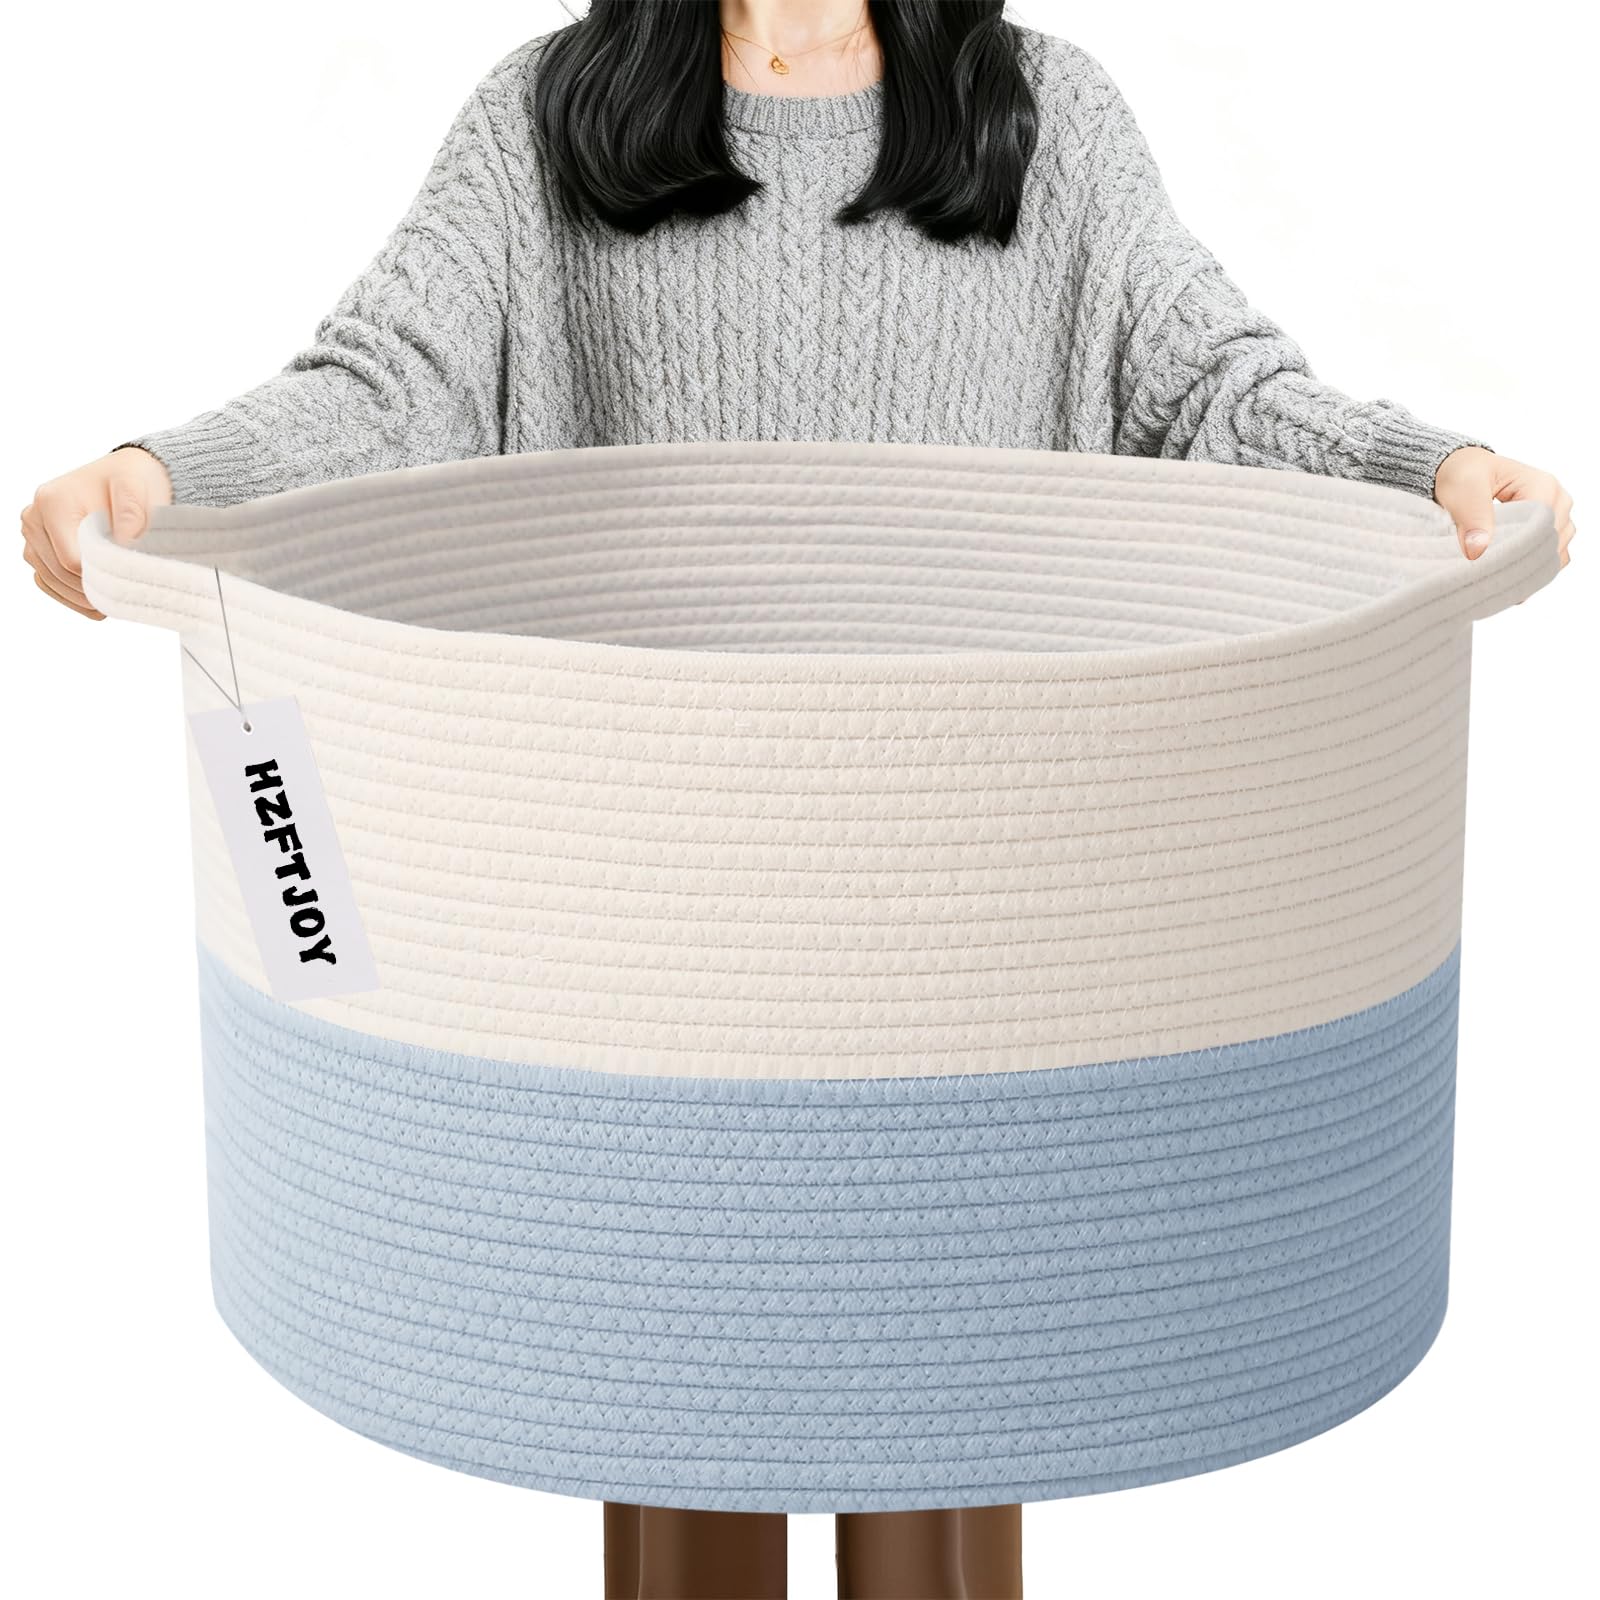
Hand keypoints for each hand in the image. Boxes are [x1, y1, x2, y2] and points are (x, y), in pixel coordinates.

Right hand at [20, 446, 172, 618]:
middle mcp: (34, 518)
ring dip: (84, 597)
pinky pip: (48, 583)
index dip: (101, 578)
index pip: (71, 561)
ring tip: (117, 599)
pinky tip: (100, 601)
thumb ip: (131, 514)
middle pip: (60, 574)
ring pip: (53, 582)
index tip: (129, 582)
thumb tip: (123, 544)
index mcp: (52, 502)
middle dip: (95, 589)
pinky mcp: (37, 549)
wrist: (125, 476)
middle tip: (128, 595)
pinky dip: (73, 597)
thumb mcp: (136, 488)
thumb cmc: (130, 480)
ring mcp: (32, 536)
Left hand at [1433, 445, 1574, 568]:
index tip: (1487, 560)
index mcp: (1544, 485)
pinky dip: (1530, 567)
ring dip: (1524, 564)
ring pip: (1552, 554)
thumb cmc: (1466, 474)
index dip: (1516, 547)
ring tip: (1493, 567)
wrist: (1464, 473)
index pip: (1541, 527)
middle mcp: (1558, 502)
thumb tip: (1478, 549)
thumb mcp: (1463, 488)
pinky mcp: (1551, 533)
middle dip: (1518, 558)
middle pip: (1549, 543)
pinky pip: (1549, 559)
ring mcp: (1558, 518)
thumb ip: (1473, 516)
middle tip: (1484, 568)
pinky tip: (1506, 570)